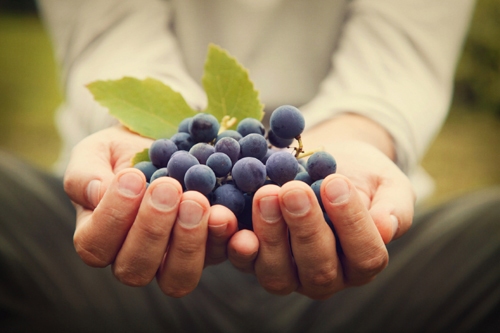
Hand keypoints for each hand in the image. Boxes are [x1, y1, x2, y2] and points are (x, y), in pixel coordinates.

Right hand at [64, 126, 237, 296]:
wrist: (167, 144)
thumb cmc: (125, 151)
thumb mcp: (98, 151)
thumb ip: (84, 173)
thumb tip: (95, 193)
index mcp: (100, 237)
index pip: (95, 245)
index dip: (112, 217)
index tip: (132, 177)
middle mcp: (135, 257)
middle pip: (135, 269)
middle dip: (152, 229)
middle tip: (168, 187)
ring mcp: (174, 258)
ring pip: (177, 277)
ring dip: (187, 241)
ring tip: (196, 200)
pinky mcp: (210, 249)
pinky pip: (218, 256)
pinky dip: (223, 238)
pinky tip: (225, 213)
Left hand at [227, 140, 414, 299]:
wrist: (327, 162)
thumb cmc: (362, 175)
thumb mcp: (388, 184)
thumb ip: (394, 207)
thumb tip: (386, 228)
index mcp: (362, 261)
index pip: (364, 255)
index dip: (351, 223)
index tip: (336, 183)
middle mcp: (325, 276)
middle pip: (317, 268)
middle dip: (305, 228)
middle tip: (294, 190)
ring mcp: (287, 272)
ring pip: (277, 272)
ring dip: (269, 235)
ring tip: (266, 194)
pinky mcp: (255, 258)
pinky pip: (243, 260)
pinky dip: (234, 242)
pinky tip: (227, 217)